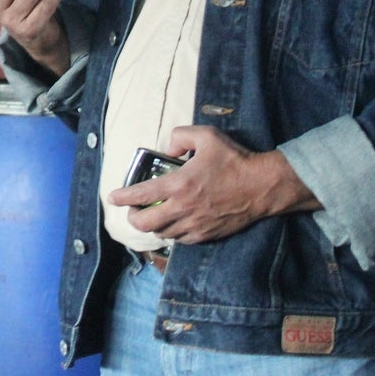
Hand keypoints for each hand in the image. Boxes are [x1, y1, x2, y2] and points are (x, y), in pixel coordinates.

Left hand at [108, 125, 319, 243]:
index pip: (141, 196)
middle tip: (133, 210)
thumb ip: (180, 137)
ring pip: (162, 233)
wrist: (261, 187)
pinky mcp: (205, 235)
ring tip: (153, 215)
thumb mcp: (206, 136)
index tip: (113, 197)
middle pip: (145, 224)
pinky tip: (174, 222)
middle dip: (133, 218)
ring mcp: (194, 225)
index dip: (123, 197)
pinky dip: (172, 232)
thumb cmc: (234, 160)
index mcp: (179, 184)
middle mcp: (182, 208)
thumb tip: (166, 149)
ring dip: (153, 226)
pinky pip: (180, 239)